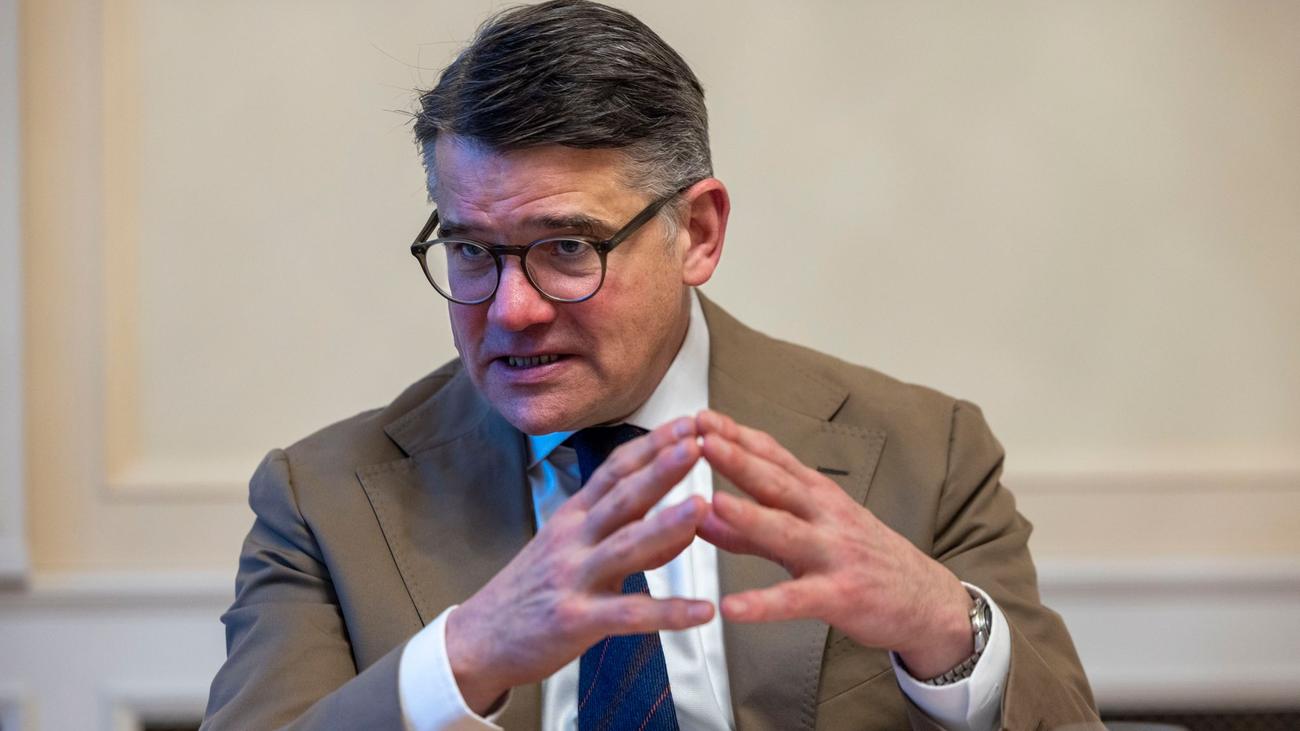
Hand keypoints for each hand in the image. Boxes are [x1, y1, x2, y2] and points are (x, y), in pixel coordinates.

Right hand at [445, 417, 714, 712]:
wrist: (479, 639)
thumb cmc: (530, 591)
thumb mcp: (570, 550)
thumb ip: (623, 533)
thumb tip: (680, 525)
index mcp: (573, 518)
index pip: (614, 471)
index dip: (651, 446)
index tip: (687, 424)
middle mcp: (574, 540)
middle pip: (622, 498)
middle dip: (661, 468)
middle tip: (697, 444)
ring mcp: (574, 578)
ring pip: (626, 546)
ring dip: (666, 526)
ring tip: (702, 507)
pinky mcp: (577, 620)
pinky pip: (630, 615)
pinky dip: (669, 613)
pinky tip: (702, 611)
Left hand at [695, 410, 974, 678]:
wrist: (926, 599)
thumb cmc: (862, 559)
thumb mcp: (805, 535)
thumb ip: (749, 529)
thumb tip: (700, 513)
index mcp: (816, 495)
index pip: (773, 457)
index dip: (737, 436)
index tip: (702, 418)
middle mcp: (825, 516)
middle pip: (777, 482)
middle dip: (738, 459)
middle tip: (702, 439)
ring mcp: (833, 553)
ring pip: (786, 531)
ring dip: (749, 516)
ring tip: (713, 503)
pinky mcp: (839, 595)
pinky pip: (796, 599)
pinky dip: (763, 603)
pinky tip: (733, 606)